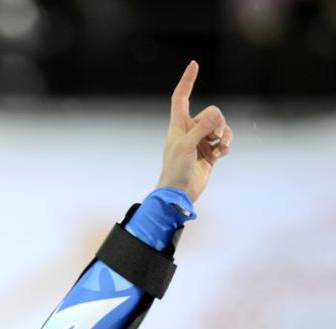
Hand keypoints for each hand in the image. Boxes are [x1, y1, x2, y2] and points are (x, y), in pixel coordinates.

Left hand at [156, 61, 231, 202]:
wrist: (179, 192)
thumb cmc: (176, 169)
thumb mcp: (186, 146)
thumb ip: (201, 128)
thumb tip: (216, 116)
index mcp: (178, 125)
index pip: (181, 97)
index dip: (187, 81)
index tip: (194, 64)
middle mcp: (189, 130)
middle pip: (212, 112)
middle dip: (217, 122)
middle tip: (213, 138)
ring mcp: (201, 141)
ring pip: (221, 126)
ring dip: (225, 135)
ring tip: (219, 148)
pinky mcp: (210, 152)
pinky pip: (225, 140)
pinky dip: (226, 146)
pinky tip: (220, 155)